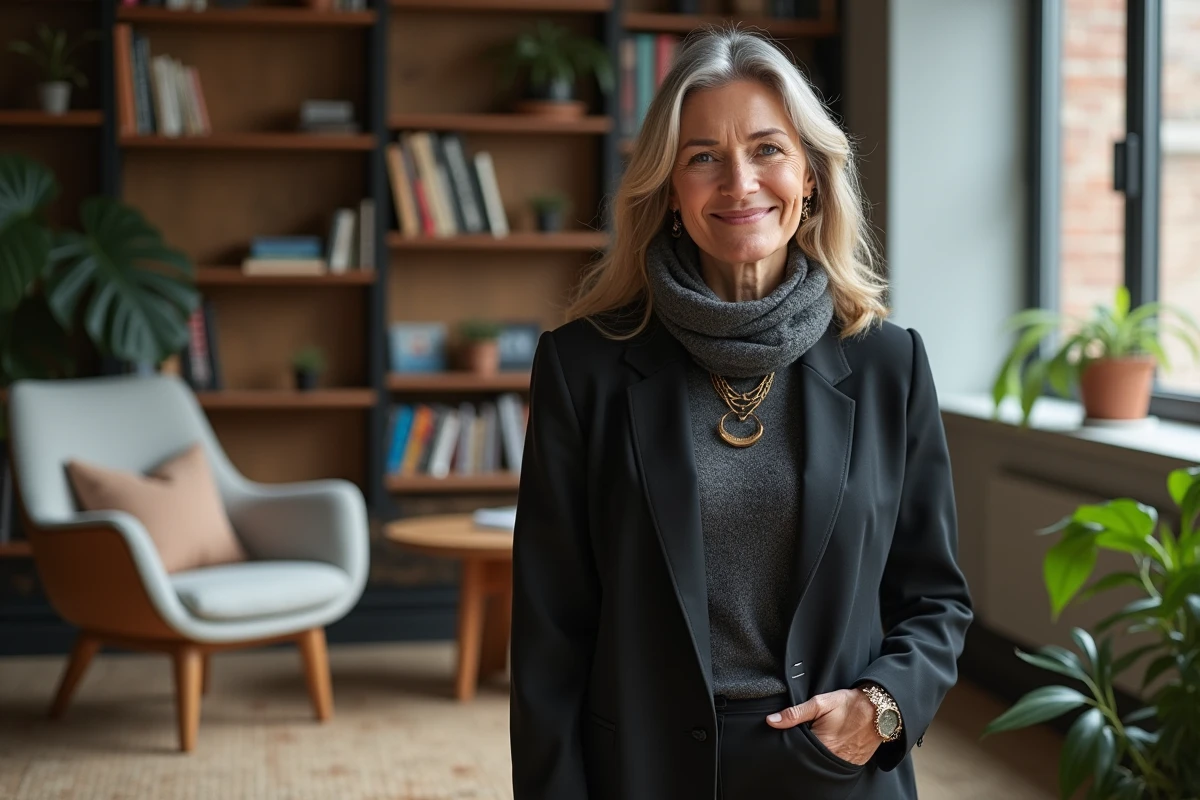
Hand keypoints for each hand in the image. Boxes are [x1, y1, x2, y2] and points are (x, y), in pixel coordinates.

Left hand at [765, 688, 880, 765]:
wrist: (880, 710)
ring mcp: (844, 763)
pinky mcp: (855, 764)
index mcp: (820, 744)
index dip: (793, 744)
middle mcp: (831, 757)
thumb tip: (771, 721)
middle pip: (809, 758)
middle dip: (805, 750)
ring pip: (823, 763)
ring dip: (820, 754)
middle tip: (811, 734)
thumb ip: (795, 713)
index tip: (792, 737)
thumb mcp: (820, 703)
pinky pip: (838, 765)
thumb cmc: (850, 704)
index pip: (797, 751)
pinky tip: (834, 745)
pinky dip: (833, 757)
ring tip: (823, 739)